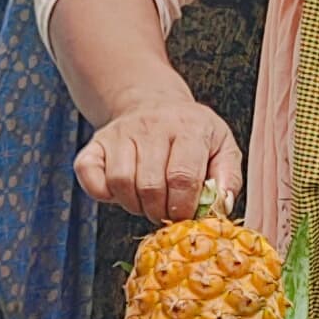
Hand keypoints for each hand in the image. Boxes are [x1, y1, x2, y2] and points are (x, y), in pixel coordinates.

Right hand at [76, 93, 242, 223]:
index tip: (186, 216)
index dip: (183, 207)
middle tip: (167, 212)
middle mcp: (151, 125)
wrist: (153, 102)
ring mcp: (119, 133)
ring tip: (148, 202)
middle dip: (160, 212)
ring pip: (121, 183)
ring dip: (135, 205)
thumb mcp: (222, 147)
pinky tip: (122, 192)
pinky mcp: (95, 144)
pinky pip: (90, 177)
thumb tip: (221, 207)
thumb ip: (228, 178)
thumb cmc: (192, 133)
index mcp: (188, 128)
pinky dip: (103, 194)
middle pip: (150, 186)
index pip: (182, 178)